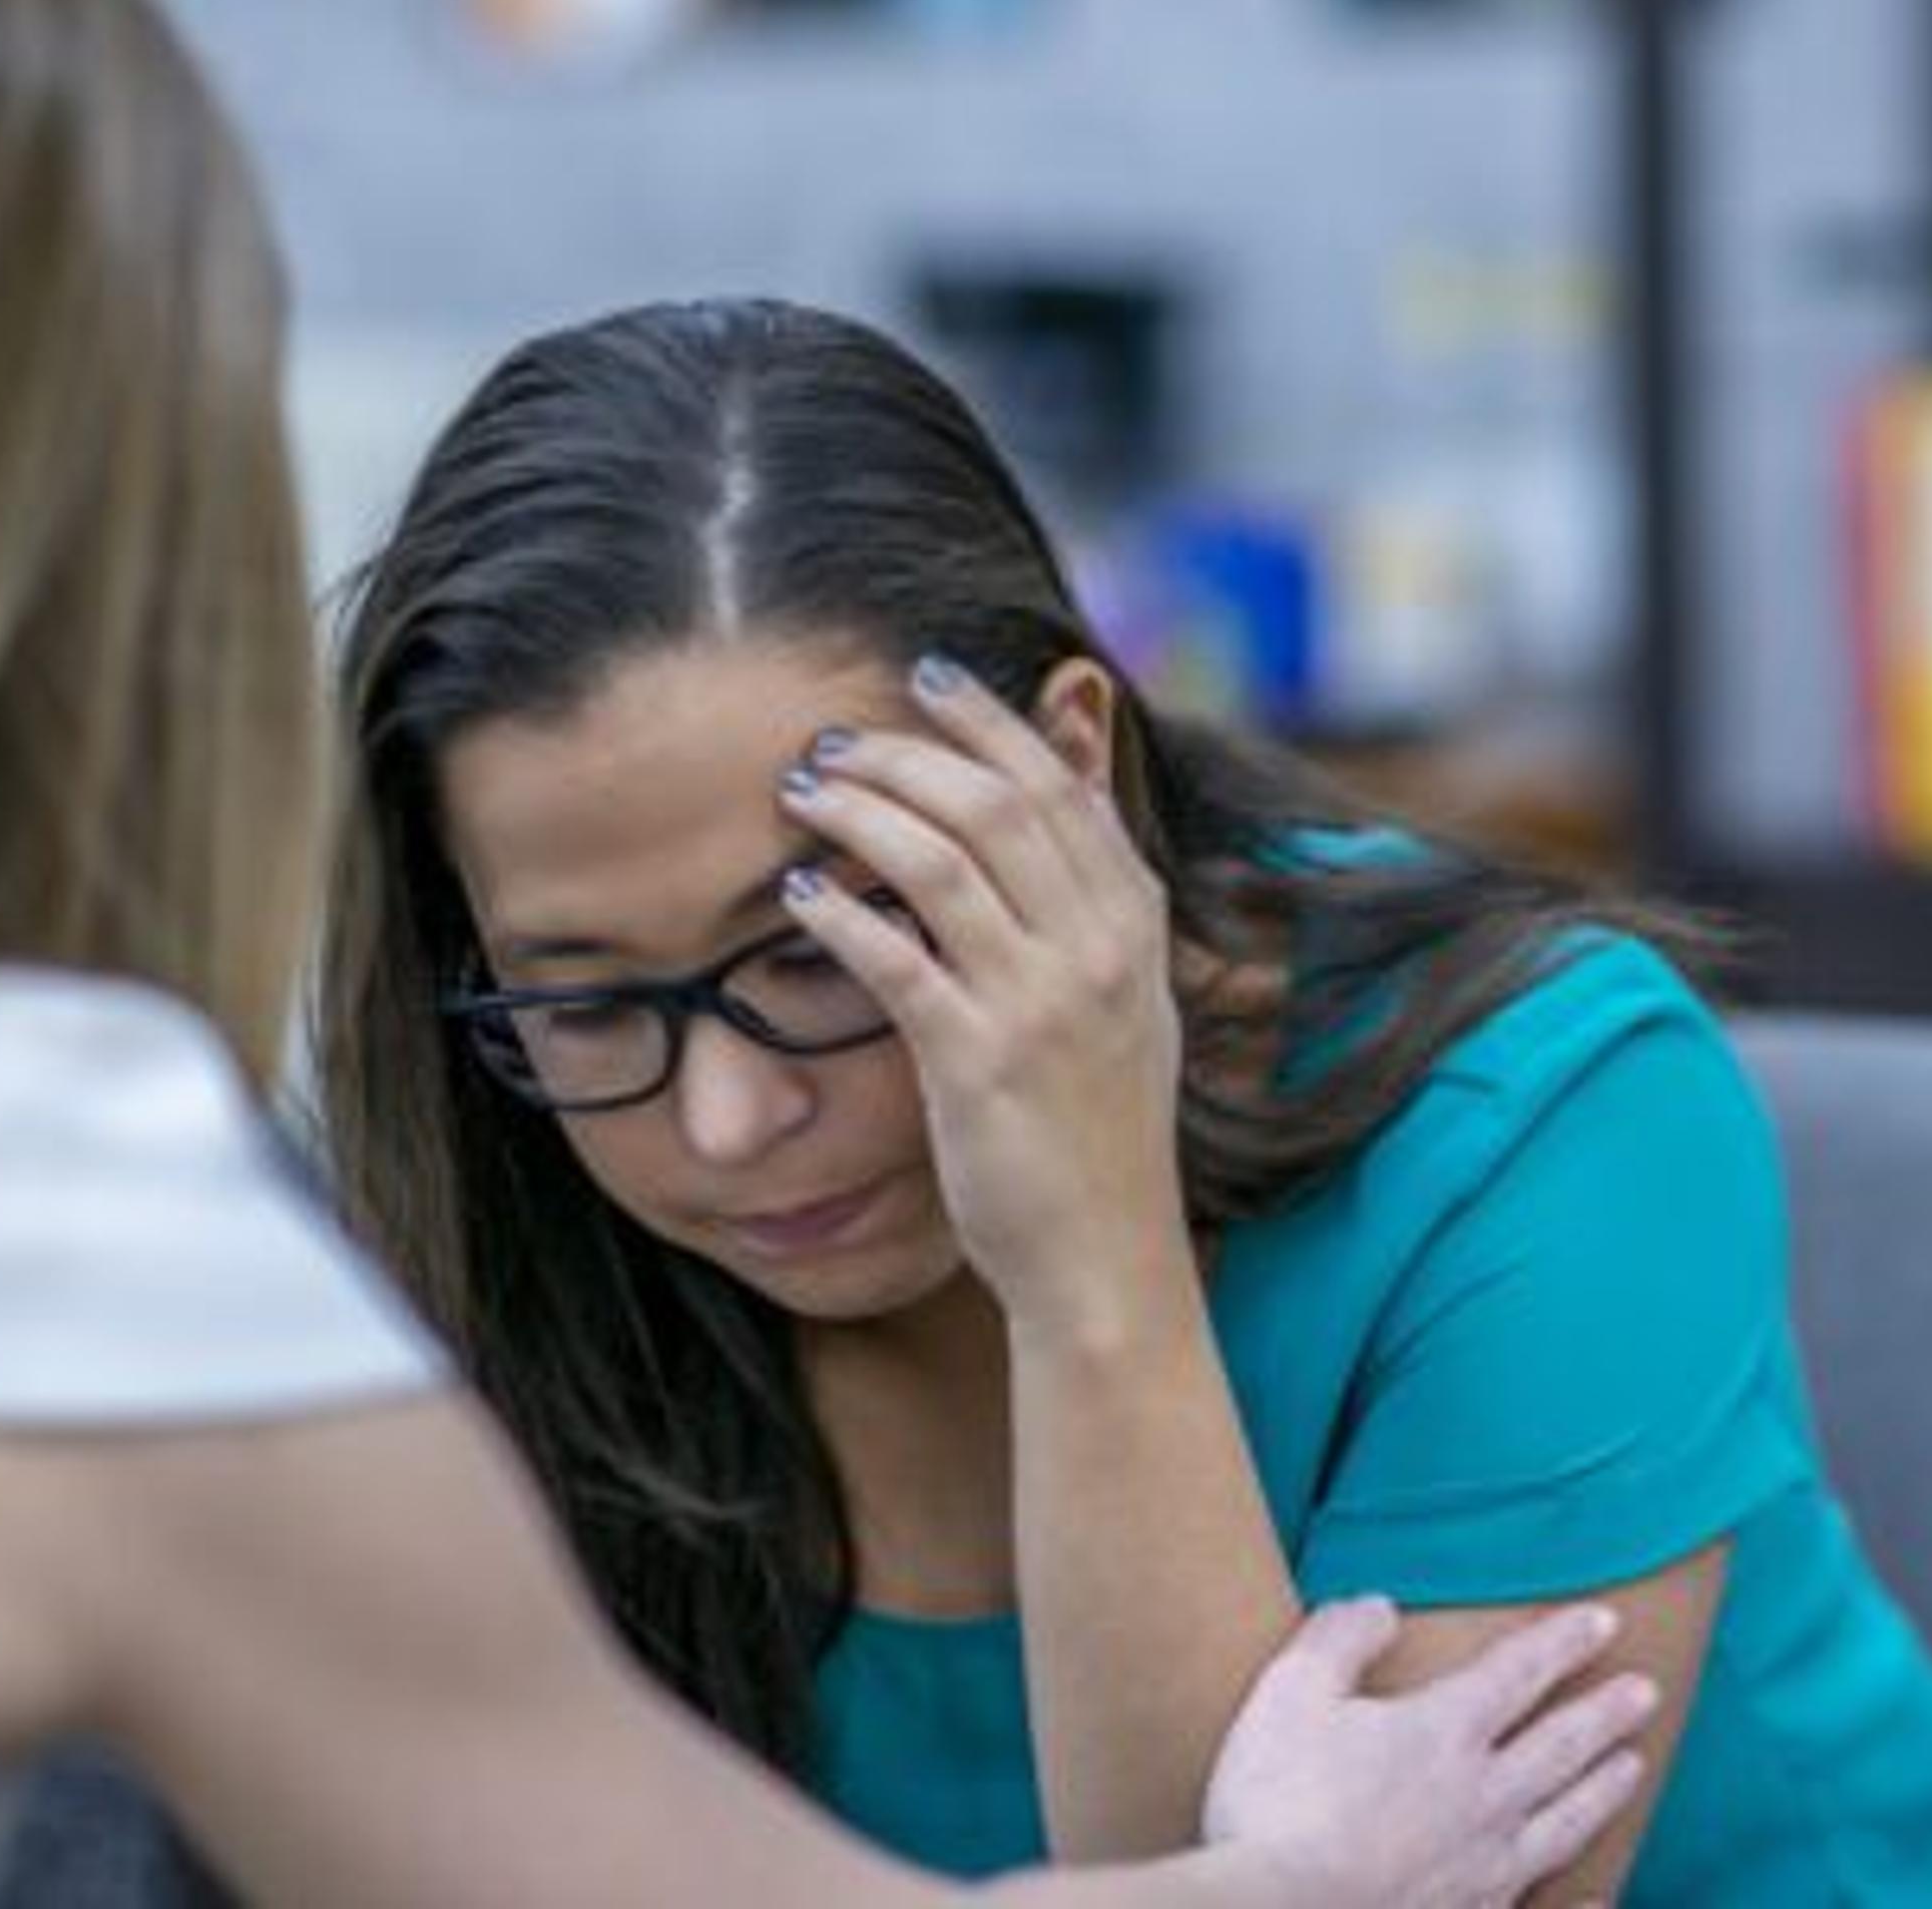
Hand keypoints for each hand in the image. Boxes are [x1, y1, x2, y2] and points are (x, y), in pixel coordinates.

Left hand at [777, 653, 1191, 1341]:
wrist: (1105, 1254)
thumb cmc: (1098, 1124)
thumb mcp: (1127, 993)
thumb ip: (1096, 887)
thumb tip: (1078, 767)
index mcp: (1135, 922)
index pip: (1060, 783)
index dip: (989, 719)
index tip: (926, 677)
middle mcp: (1097, 949)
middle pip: (994, 803)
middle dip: (904, 753)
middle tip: (832, 740)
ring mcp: (1042, 1004)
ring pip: (942, 861)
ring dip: (861, 811)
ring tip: (802, 792)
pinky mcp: (980, 1063)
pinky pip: (898, 960)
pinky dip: (841, 914)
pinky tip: (796, 892)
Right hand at [1202, 1597, 1657, 1908]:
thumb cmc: (1276, 1802)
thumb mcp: (1290, 1691)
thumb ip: (1339, 1638)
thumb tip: (1380, 1607)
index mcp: (1443, 1731)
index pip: (1519, 1672)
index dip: (1563, 1642)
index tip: (1604, 1621)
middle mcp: (1481, 1796)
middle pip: (1561, 1746)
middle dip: (1606, 1714)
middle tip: (1647, 1692)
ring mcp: (1483, 1867)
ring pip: (1565, 1822)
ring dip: (1603, 1791)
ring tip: (1634, 1768)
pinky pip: (1544, 1908)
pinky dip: (1582, 1905)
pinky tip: (1602, 1901)